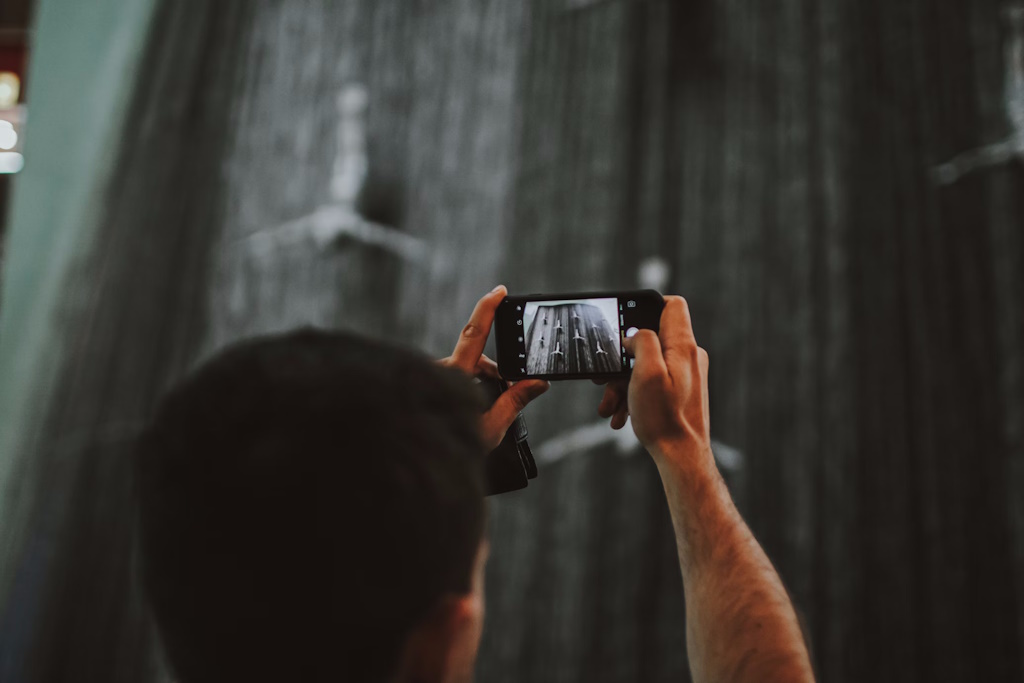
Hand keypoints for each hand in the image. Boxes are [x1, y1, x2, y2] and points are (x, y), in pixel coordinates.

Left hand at [440, 285, 549, 449]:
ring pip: (465, 370)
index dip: (487, 309)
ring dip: (481, 383)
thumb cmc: (450, 449)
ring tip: (488, 412)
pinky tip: (472, 410)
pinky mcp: (426, 385)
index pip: (473, 335)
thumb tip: (539, 383)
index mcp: (453, 377)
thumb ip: (514, 401)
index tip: (499, 291)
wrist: (417, 466)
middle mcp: (439, 371)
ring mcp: (431, 377)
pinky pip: (454, 378)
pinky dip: (468, 388)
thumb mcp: (490, 428)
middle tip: (510, 394)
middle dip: (496, 372)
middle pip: (476, 358)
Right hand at [597, 296, 710, 462]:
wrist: (681, 457)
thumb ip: (642, 342)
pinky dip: (634, 394)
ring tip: (610, 405)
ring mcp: (685, 375)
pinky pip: (653, 383)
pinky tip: (621, 414)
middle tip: (607, 377)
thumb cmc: (664, 418)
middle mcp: (688, 357)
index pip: (672, 305)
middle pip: (651, 339)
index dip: (646, 306)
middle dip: (623, 358)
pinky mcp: (681, 391)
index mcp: (683, 346)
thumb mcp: (646, 373)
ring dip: (623, 382)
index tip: (625, 323)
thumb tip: (633, 336)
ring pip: (647, 365)